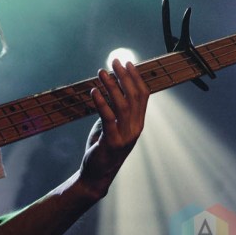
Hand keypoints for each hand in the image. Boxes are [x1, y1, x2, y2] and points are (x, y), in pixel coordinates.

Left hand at [79, 59, 149, 197]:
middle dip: (124, 76)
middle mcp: (135, 127)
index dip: (136, 78)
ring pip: (122, 105)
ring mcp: (125, 135)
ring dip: (111, 86)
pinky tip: (93, 91)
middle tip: (114, 61)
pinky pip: (108, 119)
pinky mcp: (112, 142)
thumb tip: (110, 88)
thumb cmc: (103, 147)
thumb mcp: (112, 125)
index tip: (127, 62)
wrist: (97, 173)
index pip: (142, 95)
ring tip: (101, 72)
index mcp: (138, 122)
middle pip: (134, 97)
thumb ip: (114, 110)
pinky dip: (101, 103)